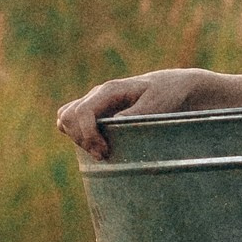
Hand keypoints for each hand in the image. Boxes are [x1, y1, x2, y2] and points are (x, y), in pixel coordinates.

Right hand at [54, 68, 214, 157]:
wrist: (175, 87)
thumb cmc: (168, 95)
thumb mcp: (157, 104)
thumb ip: (134, 114)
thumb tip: (110, 123)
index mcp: (110, 90)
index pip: (82, 112)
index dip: (87, 135)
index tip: (104, 152)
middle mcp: (98, 94)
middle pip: (68, 116)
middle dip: (81, 139)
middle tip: (104, 154)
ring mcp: (95, 101)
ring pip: (66, 118)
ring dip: (76, 137)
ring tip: (100, 151)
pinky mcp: (97, 110)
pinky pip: (72, 119)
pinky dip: (77, 134)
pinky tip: (97, 144)